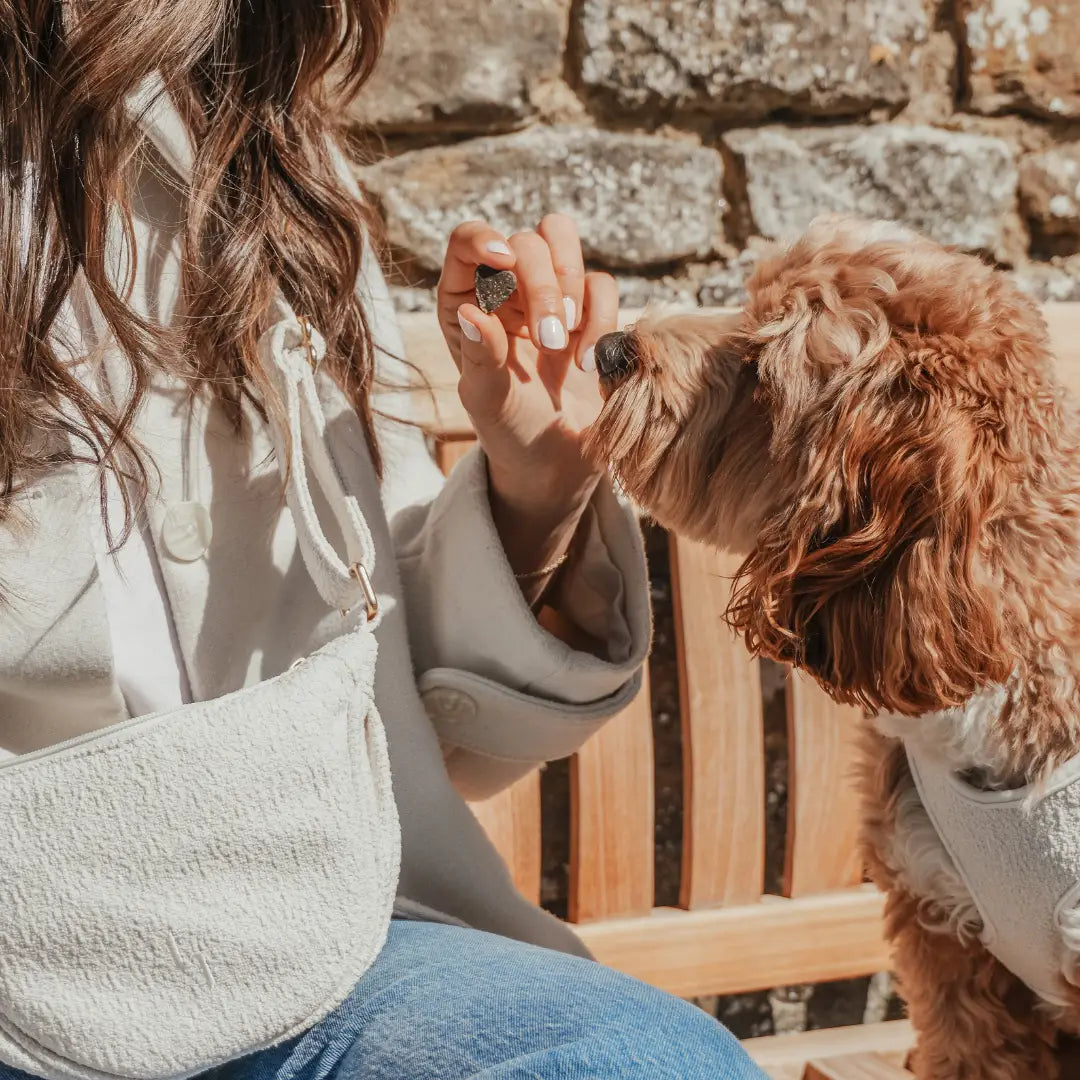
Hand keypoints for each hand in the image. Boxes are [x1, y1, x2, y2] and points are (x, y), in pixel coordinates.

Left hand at [436, 215, 618, 597]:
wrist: (556, 462)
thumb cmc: (510, 431)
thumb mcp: (488, 401)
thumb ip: (481, 356)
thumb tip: (472, 315)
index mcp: (464, 301)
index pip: (467, 242)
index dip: (484, 239)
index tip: (503, 262)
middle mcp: (504, 288)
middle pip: (525, 241)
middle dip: (543, 285)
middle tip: (550, 341)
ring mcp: (548, 294)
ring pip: (562, 241)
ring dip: (570, 289)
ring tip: (564, 347)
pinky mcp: (589, 310)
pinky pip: (600, 283)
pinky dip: (602, 318)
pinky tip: (588, 364)